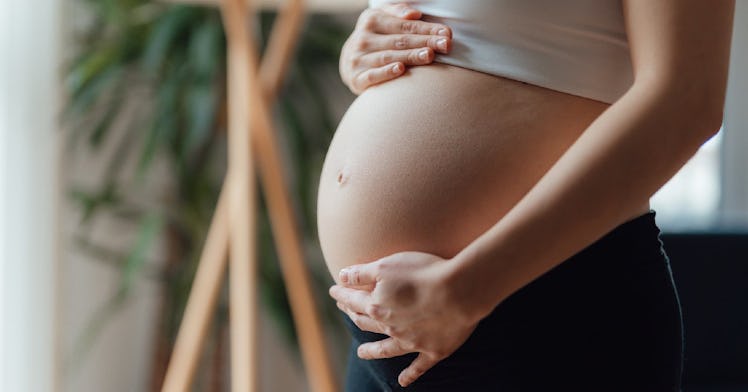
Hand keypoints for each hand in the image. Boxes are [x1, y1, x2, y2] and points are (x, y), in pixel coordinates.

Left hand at [328, 251, 481, 386]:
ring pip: (386, 349)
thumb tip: (340, 277)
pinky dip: (409, 375)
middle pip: (366, 322)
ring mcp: (411, 342)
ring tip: (361, 353)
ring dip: (372, 351)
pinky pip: (418, 367)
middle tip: (346, 311)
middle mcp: (390, 327)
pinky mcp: (433, 351)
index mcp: (377, 306)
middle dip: (353, 315)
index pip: (353, 300)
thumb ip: (361, 274)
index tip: (333, 290)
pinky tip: (402, 382)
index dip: (342, 294)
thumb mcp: (385, 265)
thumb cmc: (422, 272)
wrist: (458, 292)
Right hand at [340, 3, 452, 94]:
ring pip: (389, 56)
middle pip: (400, 41)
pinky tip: (401, 69)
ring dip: (410, 56)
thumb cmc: (375, 38)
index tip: (446, 33)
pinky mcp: (356, 78)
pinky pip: (373, 75)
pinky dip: (387, 72)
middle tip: (445, 45)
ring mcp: (358, 59)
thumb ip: (397, 12)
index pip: (404, 25)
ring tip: (429, 55)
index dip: (426, 29)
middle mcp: (363, 39)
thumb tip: (414, 14)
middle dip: (425, 42)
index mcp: (371, 20)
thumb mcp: (382, 19)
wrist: (350, 63)